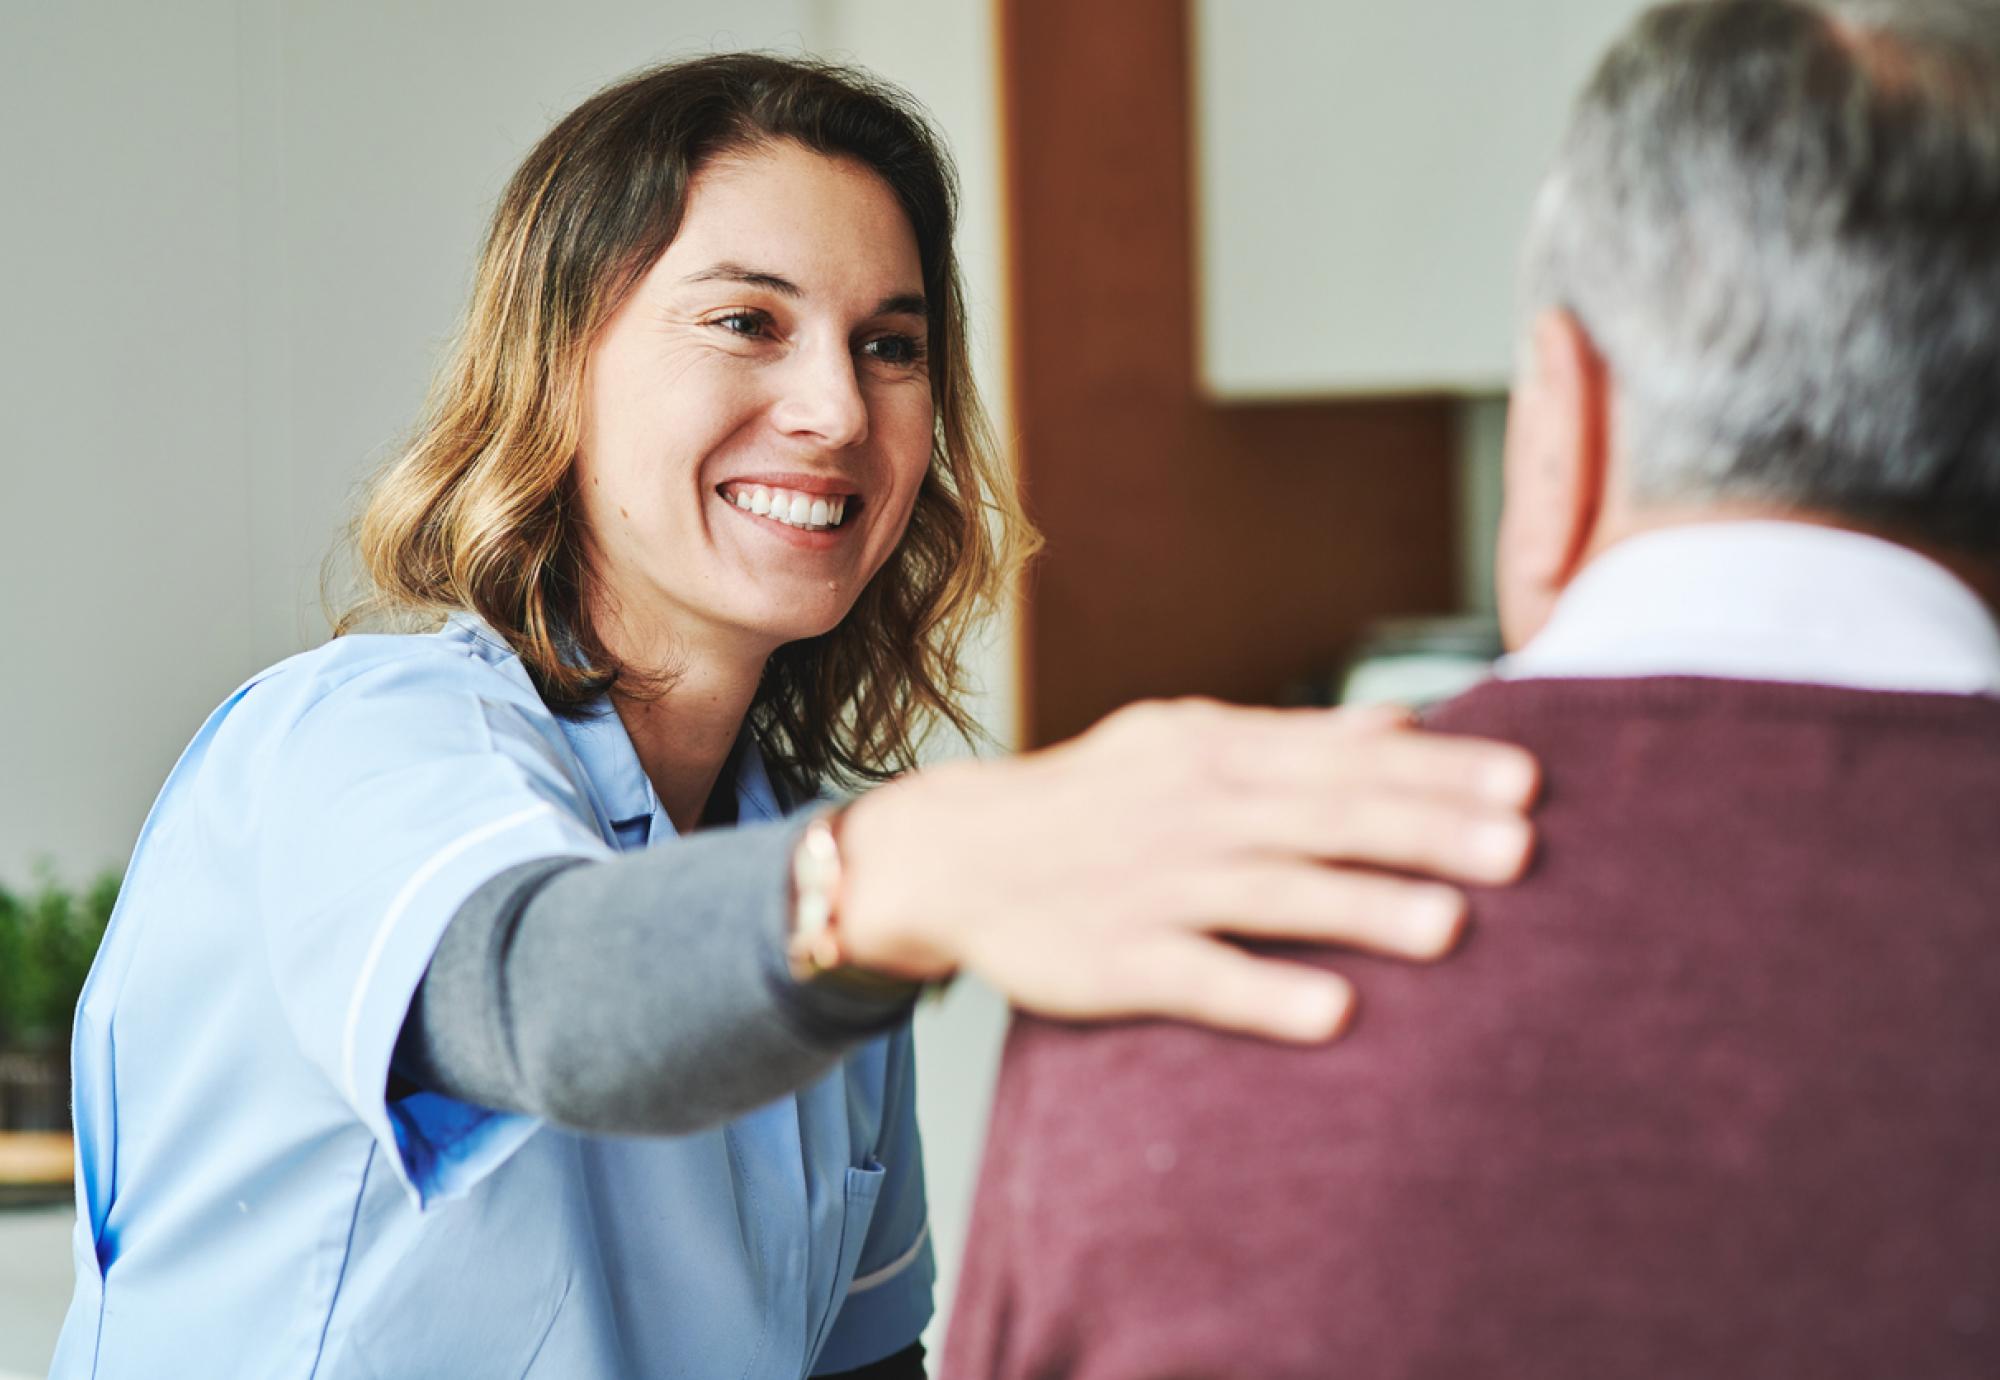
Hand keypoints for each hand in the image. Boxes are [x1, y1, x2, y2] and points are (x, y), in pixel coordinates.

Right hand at [835, 698, 1537, 1042]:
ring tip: (1453, 926)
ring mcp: (1153, 885)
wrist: (956, 852)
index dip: (1438, 771)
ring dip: (1361, 907)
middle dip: (1424, 830)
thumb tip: (1409, 722)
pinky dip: (1263, 991)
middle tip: (1522, 849)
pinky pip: (1197, 975)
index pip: (1343, 757)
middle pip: (1323, 817)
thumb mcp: (1185, 741)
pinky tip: (1334, 1012)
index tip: (1527, 783)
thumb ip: (1298, 737)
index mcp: (1215, 750)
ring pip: (1271, 892)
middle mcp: (1192, 810)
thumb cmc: (1094, 797)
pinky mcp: (1115, 959)